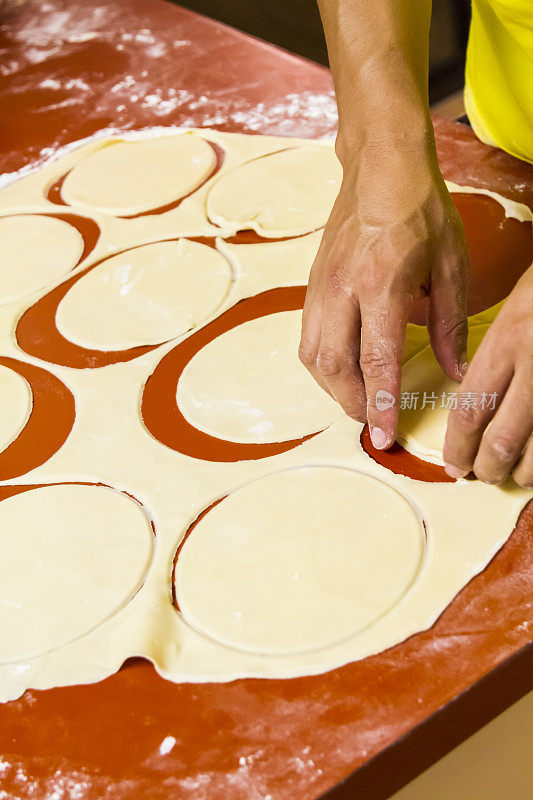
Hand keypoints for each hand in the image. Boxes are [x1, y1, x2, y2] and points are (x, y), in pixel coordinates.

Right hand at [299, 152, 469, 449]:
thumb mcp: (451, 264)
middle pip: (335, 366)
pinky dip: (323, 365)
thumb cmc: (420, 209)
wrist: (379, 167)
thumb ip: (449, 324)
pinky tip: (342, 371)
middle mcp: (342, 288)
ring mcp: (320, 286)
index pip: (376, 359)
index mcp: (381, 282)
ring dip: (333, 388)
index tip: (384, 437)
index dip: (381, 404)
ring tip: (358, 402)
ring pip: (313, 356)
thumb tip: (454, 371)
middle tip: (374, 423)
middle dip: (352, 403)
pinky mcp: (312, 284)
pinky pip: (308, 337)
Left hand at [443, 264, 532, 487]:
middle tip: (484, 476)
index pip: (470, 411)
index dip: (458, 448)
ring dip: (525, 473)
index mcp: (508, 342)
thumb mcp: (517, 307)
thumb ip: (495, 355)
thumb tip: (478, 404)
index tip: (455, 464)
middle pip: (502, 442)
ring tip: (518, 475)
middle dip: (489, 468)